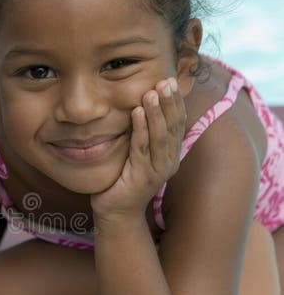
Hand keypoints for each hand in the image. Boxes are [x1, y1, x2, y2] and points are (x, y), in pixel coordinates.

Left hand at [91, 78, 185, 221]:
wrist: (116, 214)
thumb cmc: (123, 181)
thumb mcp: (136, 154)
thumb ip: (142, 134)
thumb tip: (139, 105)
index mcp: (170, 154)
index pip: (177, 123)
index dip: (175, 102)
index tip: (170, 81)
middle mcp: (169, 162)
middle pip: (173, 127)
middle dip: (169, 102)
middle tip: (165, 81)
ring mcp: (158, 171)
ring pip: (160, 136)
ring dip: (156, 112)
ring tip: (151, 92)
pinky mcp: (143, 178)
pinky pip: (142, 149)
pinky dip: (141, 129)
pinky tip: (138, 113)